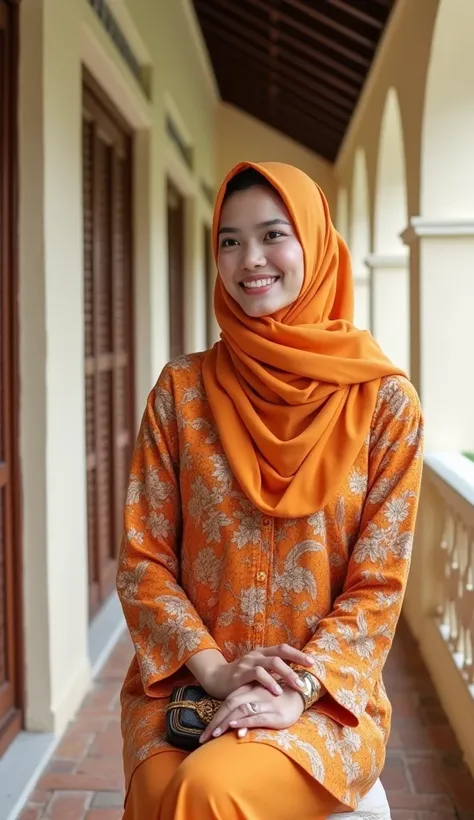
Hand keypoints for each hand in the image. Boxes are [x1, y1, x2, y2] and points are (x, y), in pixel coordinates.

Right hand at [198, 644, 314, 699]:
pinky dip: (269, 681)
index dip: (298, 654)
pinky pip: (258, 674)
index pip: (283, 649)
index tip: (313, 663)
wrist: (216, 679)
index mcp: (262, 653)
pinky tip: (277, 691)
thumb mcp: (257, 673)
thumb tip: (294, 678)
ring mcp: (248, 662)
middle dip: (297, 663)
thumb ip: (272, 673)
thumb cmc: (241, 679)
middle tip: (308, 677)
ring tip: (297, 685)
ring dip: (287, 674)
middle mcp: (257, 655)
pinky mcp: (241, 673)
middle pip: (280, 654)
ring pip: (272, 663)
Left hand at [199, 684, 303, 742]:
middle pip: (230, 706)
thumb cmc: (278, 697)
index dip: (215, 717)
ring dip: (226, 722)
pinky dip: (244, 721)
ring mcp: (265, 703)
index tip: (205, 735)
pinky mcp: (275, 714)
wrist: (301, 692)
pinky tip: (235, 726)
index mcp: (249, 690)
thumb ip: (245, 705)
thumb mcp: (259, 698)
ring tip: (215, 734)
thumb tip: (229, 723)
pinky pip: (257, 716)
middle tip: (204, 738)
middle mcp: (255, 695)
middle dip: (216, 722)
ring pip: (241, 710)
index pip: (227, 703)